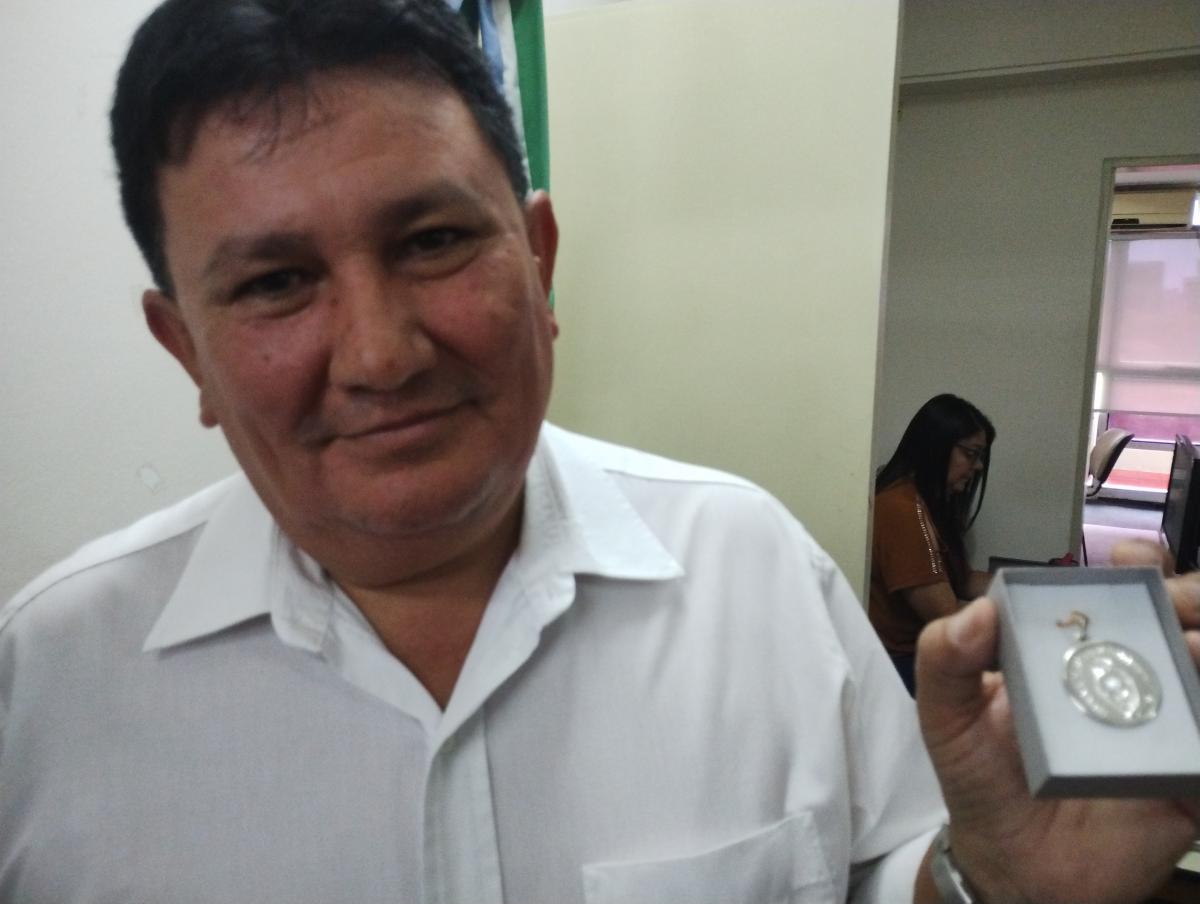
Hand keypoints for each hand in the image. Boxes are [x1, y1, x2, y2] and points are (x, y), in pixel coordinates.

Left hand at [915, 544, 1199, 903]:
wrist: (1010, 867)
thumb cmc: (980, 780)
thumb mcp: (947, 718)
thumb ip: (946, 661)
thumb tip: (977, 611)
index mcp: (1076, 651)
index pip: (1118, 591)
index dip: (1137, 563)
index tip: (1130, 558)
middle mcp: (1131, 677)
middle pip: (1181, 619)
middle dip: (1188, 596)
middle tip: (1177, 603)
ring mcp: (1167, 726)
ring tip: (1193, 648)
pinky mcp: (1191, 782)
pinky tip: (1194, 718)